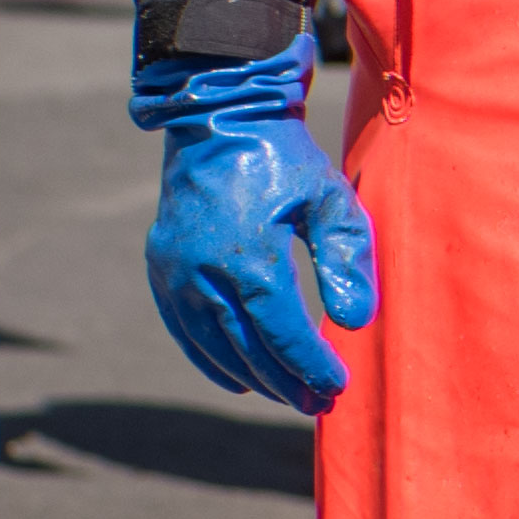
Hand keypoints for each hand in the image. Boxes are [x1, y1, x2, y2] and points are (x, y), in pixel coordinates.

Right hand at [130, 47, 374, 413]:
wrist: (219, 115)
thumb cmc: (284, 156)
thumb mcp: (329, 197)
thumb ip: (346, 258)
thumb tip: (357, 323)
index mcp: (251, 256)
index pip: (284, 334)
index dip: (311, 366)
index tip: (338, 386)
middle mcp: (205, 272)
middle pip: (250, 349)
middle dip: (287, 382)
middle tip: (318, 404)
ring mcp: (176, 272)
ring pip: (215, 346)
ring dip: (254, 377)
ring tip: (287, 395)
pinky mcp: (161, 267)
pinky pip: (184, 330)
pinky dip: (211, 359)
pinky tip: (240, 378)